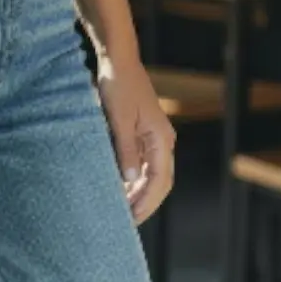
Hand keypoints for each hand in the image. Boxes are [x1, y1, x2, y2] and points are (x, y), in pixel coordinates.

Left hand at [96, 56, 175, 224]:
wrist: (118, 59)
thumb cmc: (117, 86)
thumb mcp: (118, 120)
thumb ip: (126, 152)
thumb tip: (131, 182)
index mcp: (162, 139)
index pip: (160, 182)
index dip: (146, 203)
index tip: (130, 220)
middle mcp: (163, 140)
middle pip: (160, 181)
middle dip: (145, 203)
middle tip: (126, 222)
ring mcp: (154, 135)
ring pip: (152, 173)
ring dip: (139, 192)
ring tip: (122, 209)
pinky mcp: (143, 130)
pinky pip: (143, 161)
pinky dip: (134, 177)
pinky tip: (120, 186)